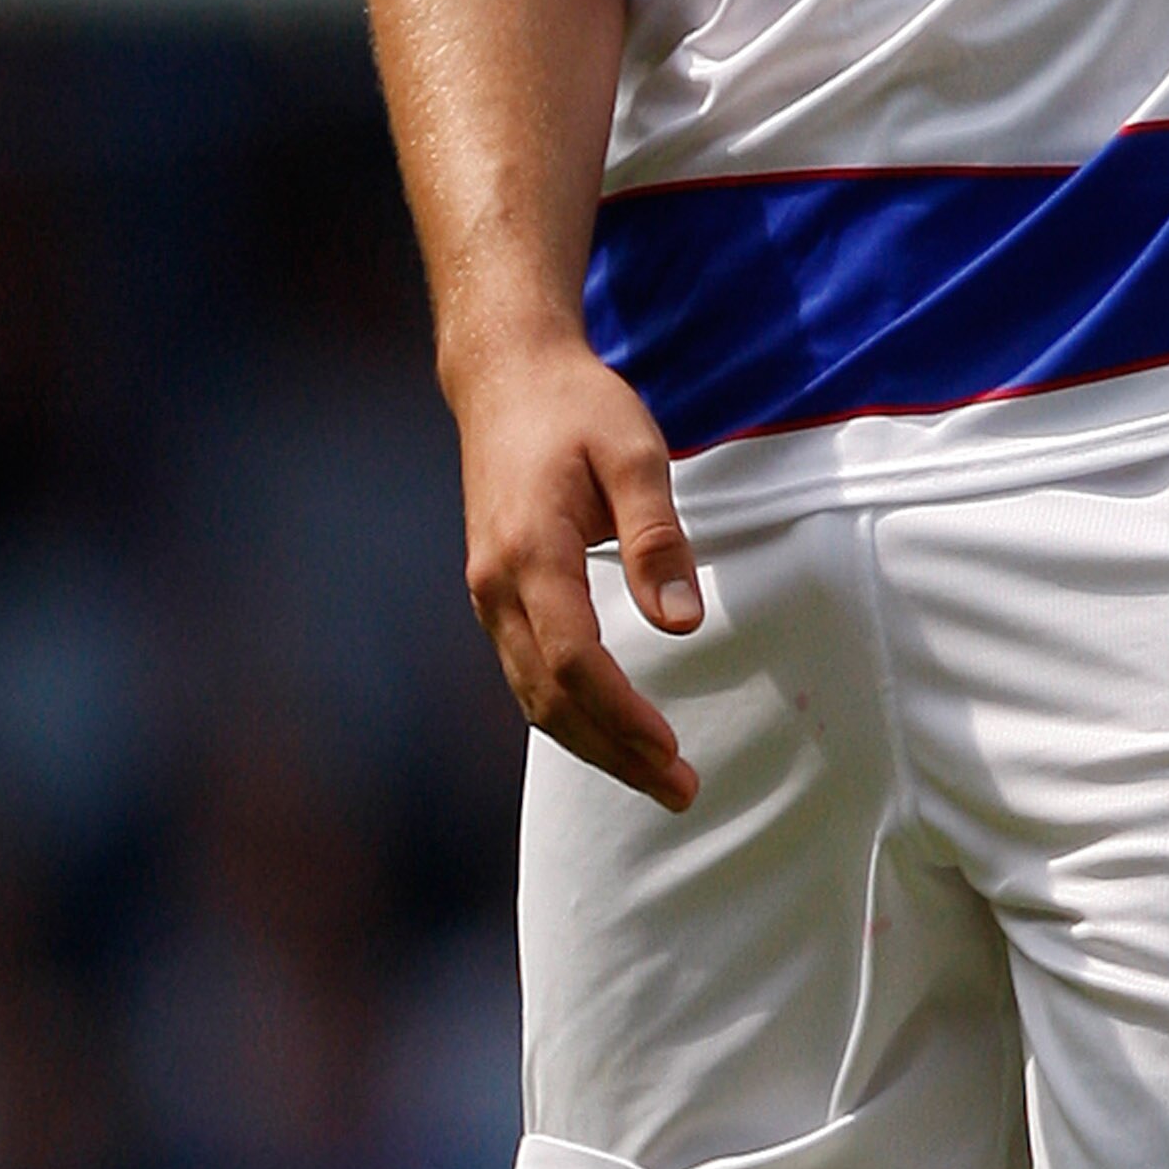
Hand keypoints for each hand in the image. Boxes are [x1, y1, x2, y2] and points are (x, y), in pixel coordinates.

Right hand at [448, 331, 704, 809]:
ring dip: (592, 743)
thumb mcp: (635, 453)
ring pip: (533, 694)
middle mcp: (496, 584)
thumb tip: (681, 625)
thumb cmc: (577, 407)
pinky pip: (527, 672)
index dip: (623, 717)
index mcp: (530, 551)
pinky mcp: (495, 592)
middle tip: (680, 791)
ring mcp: (487, 592)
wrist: (505, 377)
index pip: (575, 660)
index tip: (672, 753)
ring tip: (656, 775)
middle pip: (549, 697)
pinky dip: (568, 712)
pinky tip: (610, 728)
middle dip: (614, 753)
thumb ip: (658, 539)